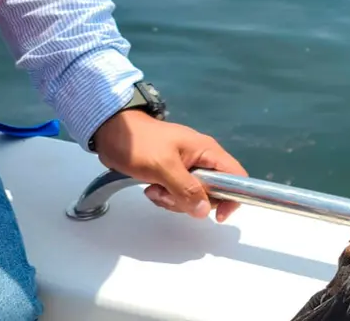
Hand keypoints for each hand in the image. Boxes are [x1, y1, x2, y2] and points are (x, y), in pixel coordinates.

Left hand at [92, 110, 247, 222]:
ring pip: (195, 196)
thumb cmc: (139, 143)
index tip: (217, 215)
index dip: (233, 196)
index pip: (236, 176)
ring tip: (155, 189)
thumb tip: (204, 210)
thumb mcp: (163, 166)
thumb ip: (185, 188)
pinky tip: (151, 188)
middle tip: (170, 194)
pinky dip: (166, 197)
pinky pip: (179, 195)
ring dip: (174, 200)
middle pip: (214, 192)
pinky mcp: (174, 174)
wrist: (112, 133)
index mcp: (207, 151)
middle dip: (192, 200)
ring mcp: (188, 168)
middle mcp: (202, 160)